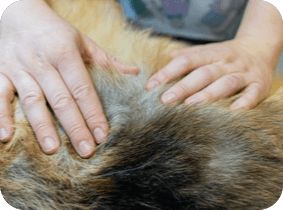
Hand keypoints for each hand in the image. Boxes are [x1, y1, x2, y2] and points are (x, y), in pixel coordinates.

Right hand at [0, 1, 138, 157]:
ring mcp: (19, 68)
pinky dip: (1, 116)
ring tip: (52, 149)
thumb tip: (134, 73)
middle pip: (61, 100)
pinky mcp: (0, 72)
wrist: (17, 11)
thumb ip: (107, 60)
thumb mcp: (83, 41)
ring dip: (42, 127)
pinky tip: (6, 136)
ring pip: (33, 101)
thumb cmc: (55, 31)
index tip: (103, 135)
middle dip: (75, 127)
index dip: (93, 113)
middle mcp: (42, 62)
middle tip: (86, 150)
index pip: (83, 89)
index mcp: (65, 53)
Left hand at [145, 37, 273, 109]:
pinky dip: (244, 102)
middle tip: (164, 100)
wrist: (260, 48)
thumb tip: (167, 56)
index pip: (185, 62)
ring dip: (208, 94)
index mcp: (210, 54)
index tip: (150, 86)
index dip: (167, 73)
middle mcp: (225, 63)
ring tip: (190, 105)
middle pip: (203, 73)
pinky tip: (232, 111)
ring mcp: (243, 73)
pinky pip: (252, 93)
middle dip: (183, 87)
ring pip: (225, 82)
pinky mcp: (259, 84)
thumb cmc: (227, 54)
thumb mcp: (208, 50)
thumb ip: (189, 54)